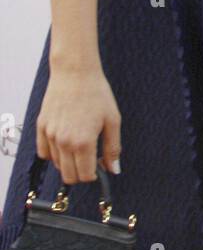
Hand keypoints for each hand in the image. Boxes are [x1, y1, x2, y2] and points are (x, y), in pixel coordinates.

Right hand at [36, 67, 121, 184]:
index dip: (93, 175)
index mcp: (83, 142)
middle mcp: (63, 142)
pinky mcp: (41, 127)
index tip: (98, 168)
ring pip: (56, 164)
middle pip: (68, 176)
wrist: (75, 72)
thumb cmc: (96, 93)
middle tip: (90, 160)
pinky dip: (53, 153)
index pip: (84, 176)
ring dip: (68, 162)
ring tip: (79, 144)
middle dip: (80, 173)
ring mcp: (50, 135)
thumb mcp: (113, 120)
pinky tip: (64, 142)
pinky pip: (44, 152)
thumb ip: (113, 148)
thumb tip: (113, 169)